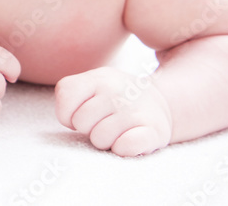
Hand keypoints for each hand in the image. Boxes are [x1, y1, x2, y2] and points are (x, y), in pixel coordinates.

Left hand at [55, 66, 172, 156]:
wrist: (161, 102)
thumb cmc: (114, 98)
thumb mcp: (91, 84)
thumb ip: (69, 94)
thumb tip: (70, 120)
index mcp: (98, 78)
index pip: (65, 96)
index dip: (67, 113)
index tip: (81, 113)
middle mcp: (116, 90)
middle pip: (80, 122)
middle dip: (88, 128)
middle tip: (103, 122)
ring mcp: (135, 110)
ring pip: (99, 139)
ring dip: (105, 140)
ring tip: (117, 130)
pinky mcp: (153, 131)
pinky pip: (124, 148)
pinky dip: (123, 148)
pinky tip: (130, 137)